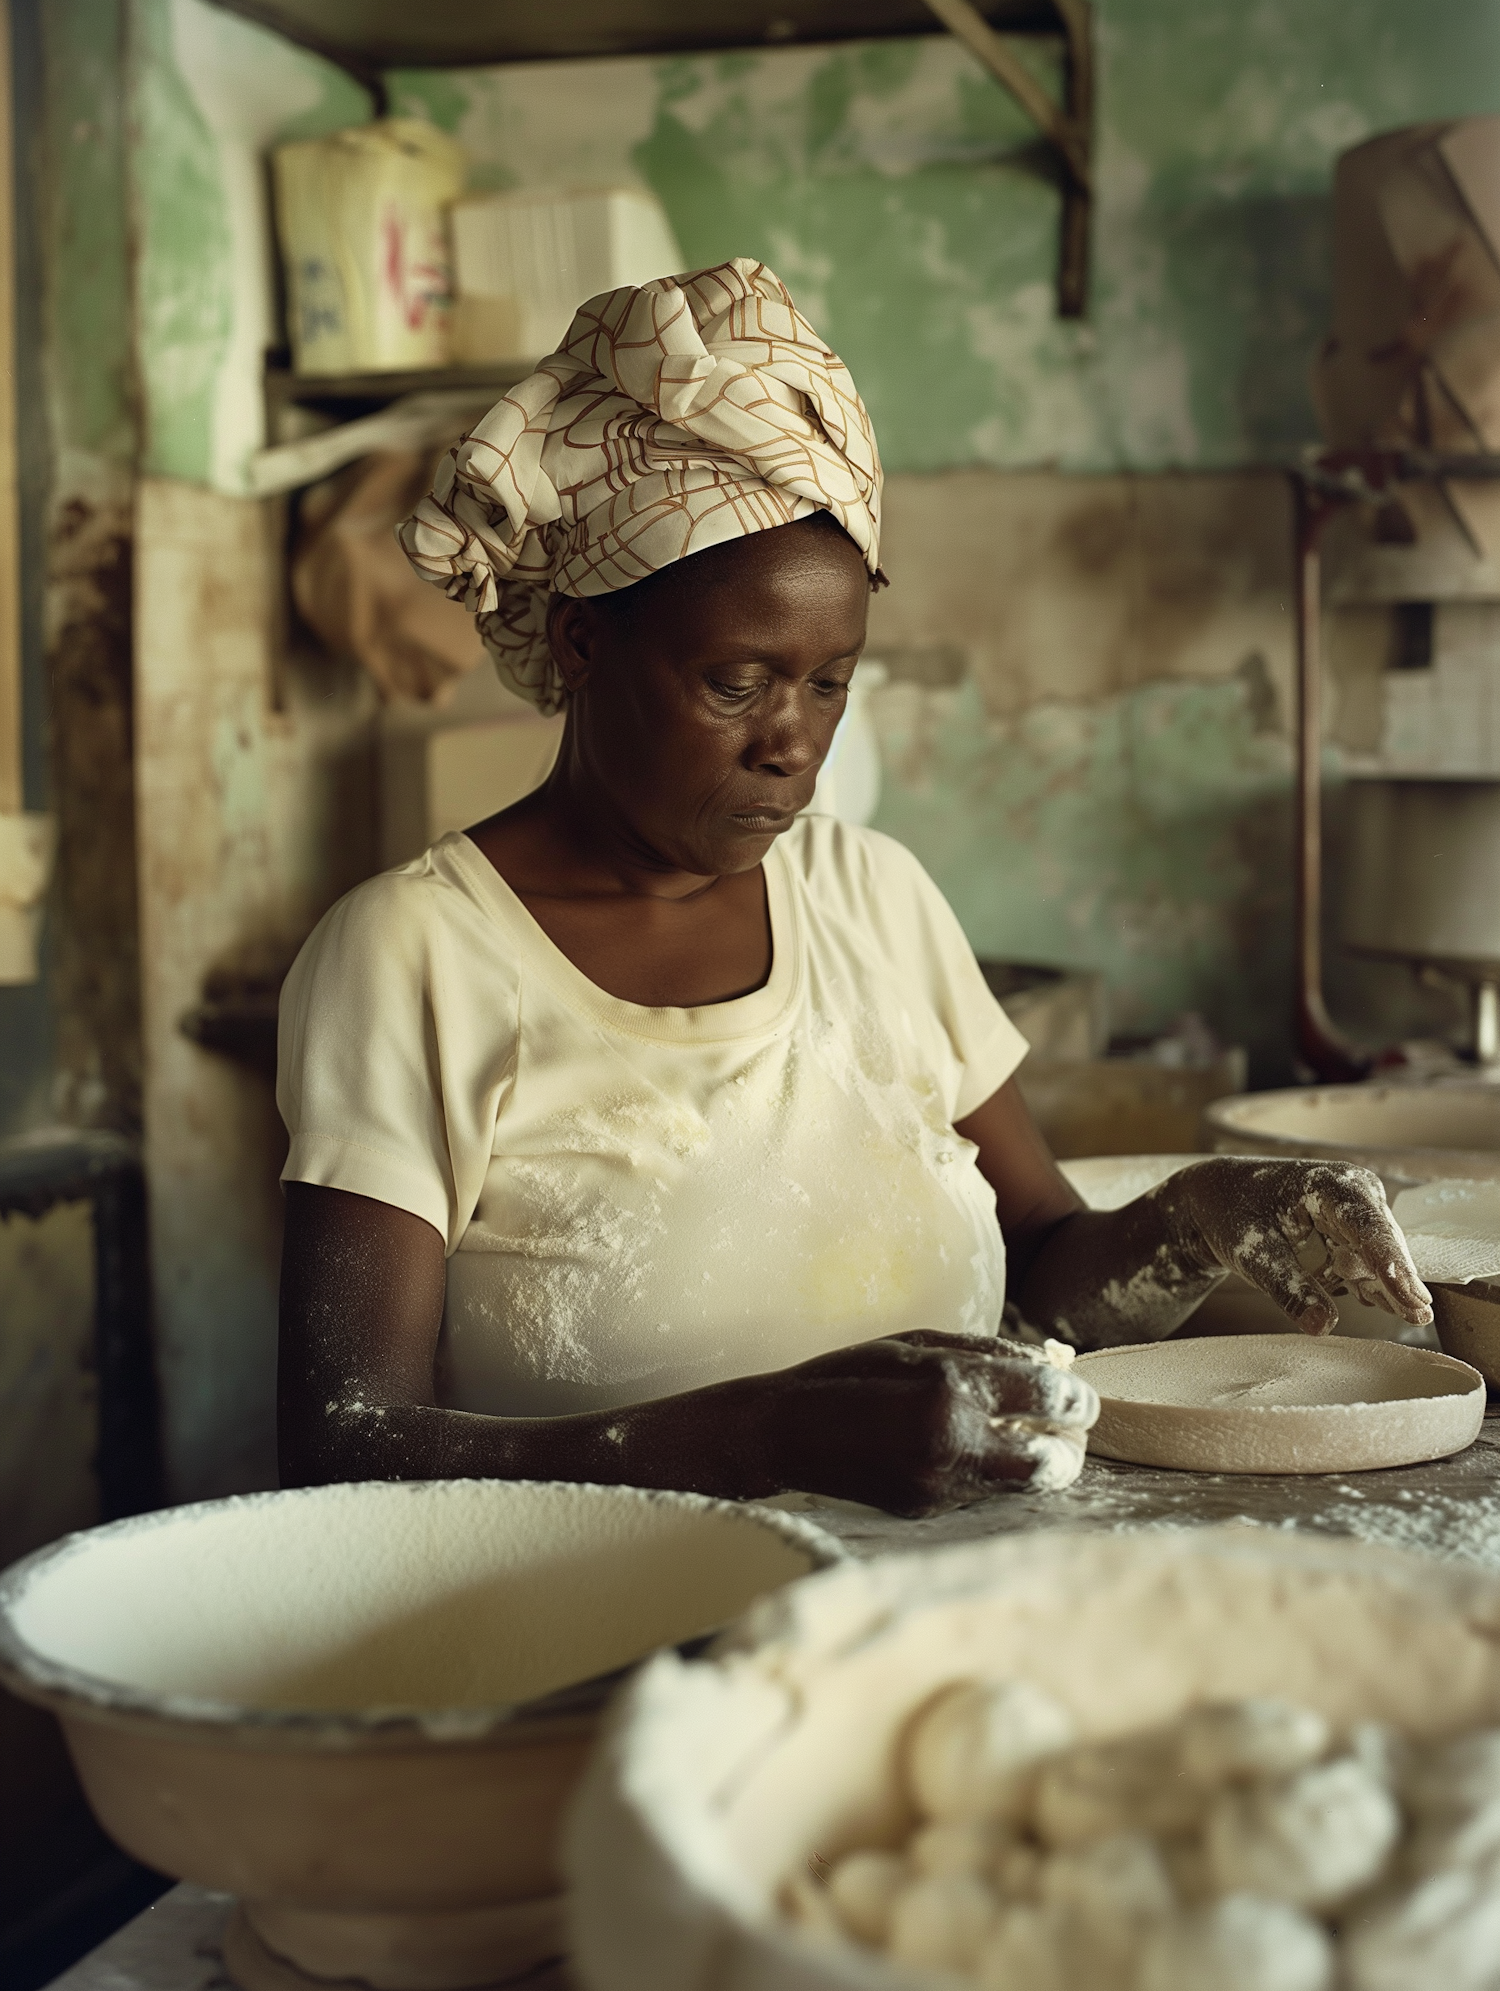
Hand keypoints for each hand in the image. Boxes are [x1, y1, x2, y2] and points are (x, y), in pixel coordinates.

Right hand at [763, 1330, 1098, 1517]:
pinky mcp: (928, 1512)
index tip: (1080, 1398)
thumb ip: (986, 1353)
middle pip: (1052, 1462)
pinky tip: (975, 1454)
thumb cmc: (849, 1375)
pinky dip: (992, 1475)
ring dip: (1035, 1464)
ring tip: (1027, 1441)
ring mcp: (941, 1485)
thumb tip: (1047, 1365)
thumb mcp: (917, 1343)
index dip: (1076, 1398)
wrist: (786, 1434)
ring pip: (1023, 1486)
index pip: (1047, 1396)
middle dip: (1068, 1445)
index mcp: (950, 1387)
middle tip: (1067, 1429)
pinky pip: (983, 1494)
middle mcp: (953, 1442)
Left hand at [1167, 1157, 1432, 1336]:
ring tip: (1397, 1312)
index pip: (1366, 1227)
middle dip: (1399, 1280)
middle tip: (1418, 1318)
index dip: (1390, 1265)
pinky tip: (1368, 1299)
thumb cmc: (1233, 1217)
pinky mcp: (1352, 1228)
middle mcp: (1351, 1190)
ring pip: (1379, 1254)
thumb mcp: (1252, 1254)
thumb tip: (1323, 1325)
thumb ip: (1288, 1289)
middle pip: (1383, 1241)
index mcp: (1326, 1183)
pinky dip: (1368, 1282)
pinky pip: (1368, 1260)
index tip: (1411, 1299)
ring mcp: (1355, 1208)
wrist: (1219, 1200)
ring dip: (1384, 1284)